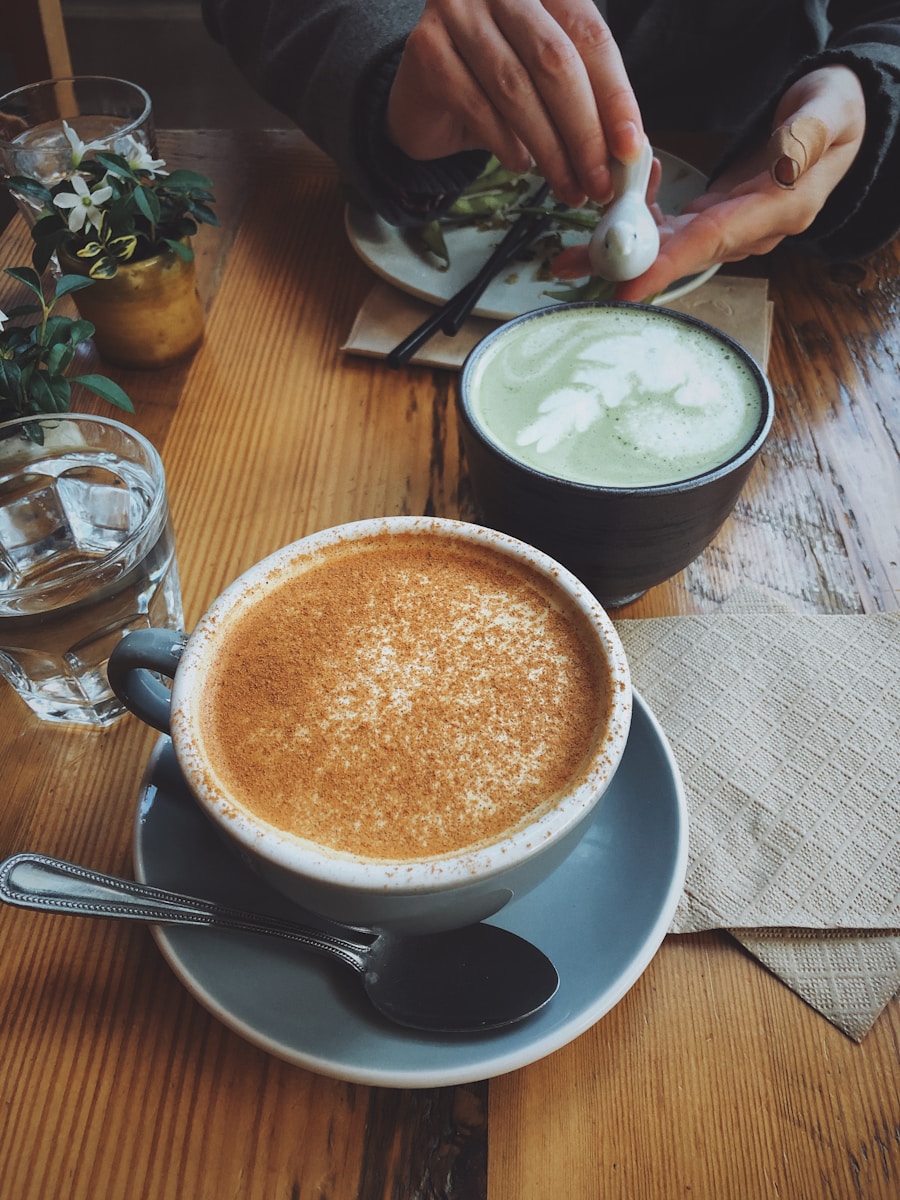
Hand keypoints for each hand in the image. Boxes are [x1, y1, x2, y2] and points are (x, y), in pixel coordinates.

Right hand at [386, 0, 643, 207]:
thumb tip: (630, 150)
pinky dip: (504, 143)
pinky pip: (475, 104)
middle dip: (583, 132)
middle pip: (555, 62)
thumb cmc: (497, 83)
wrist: (427, 94)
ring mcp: (458, 10)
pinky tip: (522, 165)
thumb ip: (589, 99)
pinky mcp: (426, 47)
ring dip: (549, 149)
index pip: (590, 36)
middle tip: (599, 182)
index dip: (615, 97)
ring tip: (568, 186)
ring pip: (516, 88)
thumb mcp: (550, 79)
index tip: (630, 150)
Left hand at [552, 65, 866, 299]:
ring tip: (570, 251)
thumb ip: (806, 136)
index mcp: (779, 210)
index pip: (712, 241)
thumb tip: (785, 158)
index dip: (667, 265)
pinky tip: (621, 190)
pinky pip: (670, 223)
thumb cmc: (833, 112)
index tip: (625, 287)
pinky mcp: (714, 216)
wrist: (835, 120)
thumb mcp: (829, 113)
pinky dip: (639, 211)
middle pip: (678, 253)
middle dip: (624, 264)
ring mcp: (729, 226)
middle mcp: (749, 230)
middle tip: (572, 267)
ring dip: (619, 244)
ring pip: (667, 243)